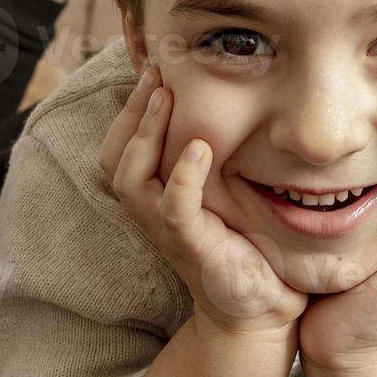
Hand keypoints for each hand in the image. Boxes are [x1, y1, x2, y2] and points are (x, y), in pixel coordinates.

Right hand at [99, 67, 307, 335]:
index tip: (153, 69)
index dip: (130, 108)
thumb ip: (214, 157)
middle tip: (155, 71)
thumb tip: (227, 105)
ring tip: (165, 97)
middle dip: (132, 110)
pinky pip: (174, 207)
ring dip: (147, 133)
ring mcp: (168, 230)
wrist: (261, 308)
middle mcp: (152, 212)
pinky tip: (200, 147)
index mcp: (155, 197)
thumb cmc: (246, 246)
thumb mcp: (224, 194)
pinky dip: (182, 176)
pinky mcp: (193, 246)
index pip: (121, 146)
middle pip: (115, 156)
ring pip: (132, 178)